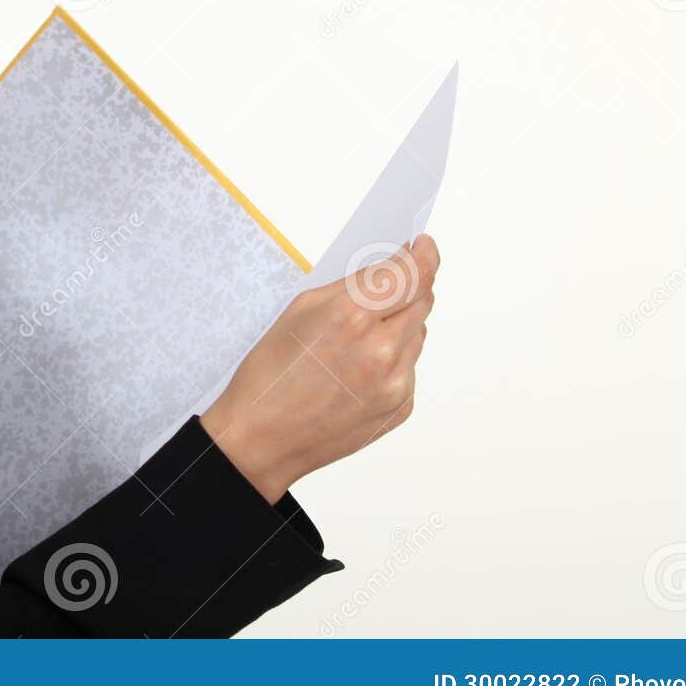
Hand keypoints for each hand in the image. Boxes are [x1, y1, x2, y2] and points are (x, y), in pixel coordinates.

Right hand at [199, 234, 440, 503]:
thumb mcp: (299, 312)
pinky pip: (410, 368)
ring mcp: (395, 384)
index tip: (424, 246)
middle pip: (422, 300)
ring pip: (418, 334)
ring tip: (357, 340)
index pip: (412, 273)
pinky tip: (357, 370)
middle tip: (384, 290)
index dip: (424, 254)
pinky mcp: (401, 408)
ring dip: (399, 325)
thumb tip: (388, 271)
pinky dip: (393, 360)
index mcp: (351, 317)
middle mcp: (382, 351)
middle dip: (408, 288)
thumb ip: (350, 288)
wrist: (262, 439)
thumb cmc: (270, 375)